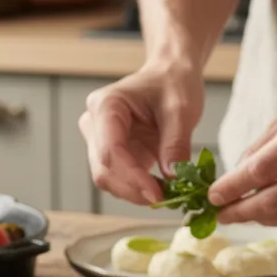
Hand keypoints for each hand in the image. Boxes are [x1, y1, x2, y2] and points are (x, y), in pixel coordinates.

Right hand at [79, 67, 204, 204]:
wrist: (170, 76)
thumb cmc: (173, 84)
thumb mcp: (181, 110)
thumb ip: (176, 143)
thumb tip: (172, 177)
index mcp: (106, 105)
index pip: (110, 150)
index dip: (132, 177)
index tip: (157, 194)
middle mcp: (94, 123)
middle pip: (104, 169)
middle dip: (134, 189)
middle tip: (166, 200)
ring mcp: (99, 139)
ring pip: (108, 179)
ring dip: (135, 192)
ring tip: (166, 194)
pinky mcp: (111, 152)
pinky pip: (119, 178)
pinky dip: (138, 188)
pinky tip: (160, 188)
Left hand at [207, 62, 276, 225]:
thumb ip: (259, 150)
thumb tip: (232, 181)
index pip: (260, 172)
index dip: (232, 189)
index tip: (212, 198)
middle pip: (275, 201)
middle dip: (242, 212)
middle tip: (222, 215)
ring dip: (262, 219)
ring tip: (245, 214)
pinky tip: (271, 213)